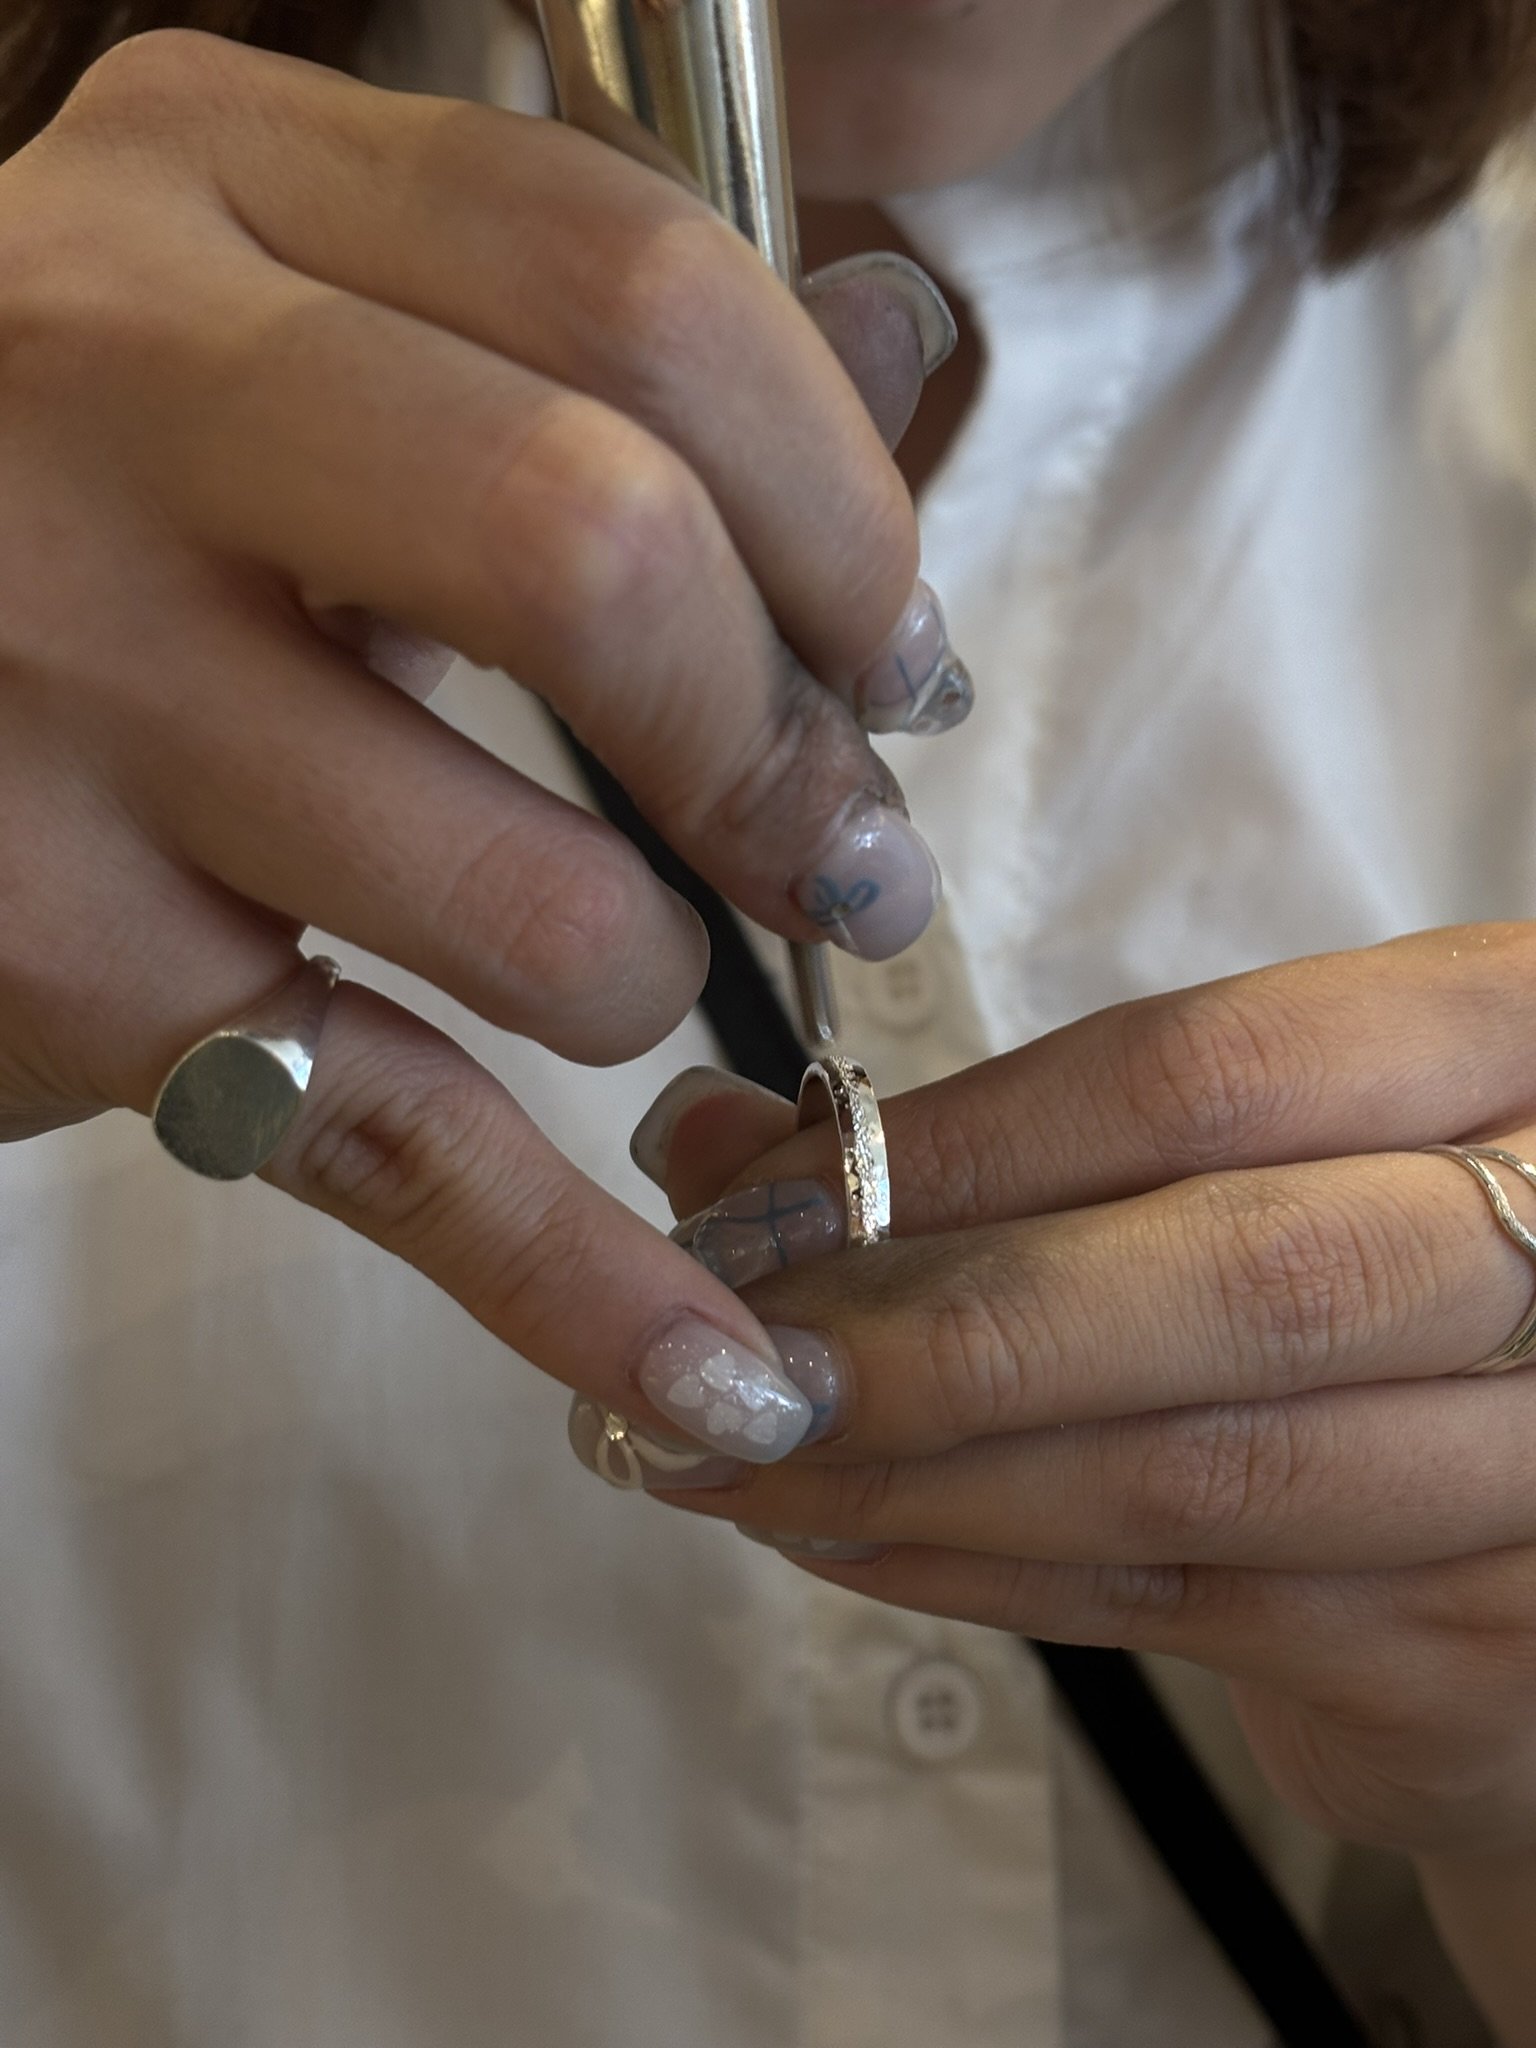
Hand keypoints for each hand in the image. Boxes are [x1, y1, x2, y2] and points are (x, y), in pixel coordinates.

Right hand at [0, 33, 961, 1403]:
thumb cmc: (83, 475)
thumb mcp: (289, 311)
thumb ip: (578, 329)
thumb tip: (904, 341)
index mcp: (218, 182)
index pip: (640, 292)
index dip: (839, 503)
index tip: (893, 653)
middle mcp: (113, 395)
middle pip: (600, 556)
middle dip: (782, 749)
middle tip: (841, 854)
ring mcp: (61, 688)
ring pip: (531, 893)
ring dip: (657, 980)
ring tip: (639, 977)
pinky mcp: (51, 957)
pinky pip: (390, 1141)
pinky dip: (568, 1280)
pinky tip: (705, 1373)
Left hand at [616, 926, 1535, 1863]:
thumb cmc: (1367, 1271)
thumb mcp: (1248, 1141)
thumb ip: (1005, 1134)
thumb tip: (708, 1142)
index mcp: (1515, 1042)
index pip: (1213, 1073)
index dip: (967, 1141)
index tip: (764, 1192)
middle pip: (1241, 1279)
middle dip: (946, 1325)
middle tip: (735, 1356)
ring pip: (1200, 1469)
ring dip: (929, 1472)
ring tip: (743, 1457)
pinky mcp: (1477, 1641)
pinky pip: (1183, 1604)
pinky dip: (983, 1571)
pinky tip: (842, 1536)